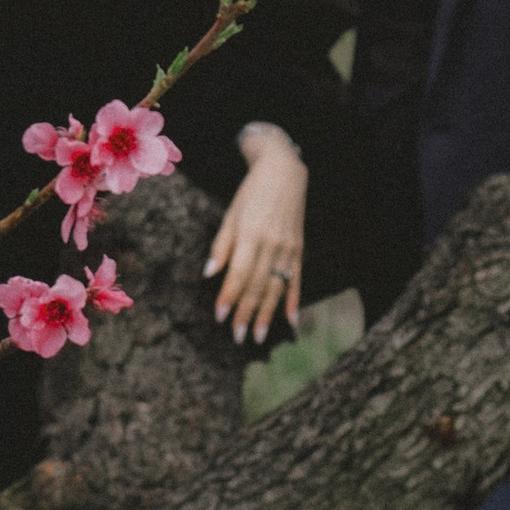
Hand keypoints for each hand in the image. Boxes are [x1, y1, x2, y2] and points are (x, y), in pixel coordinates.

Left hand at [205, 125, 306, 343]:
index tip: (221, 317)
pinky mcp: (299, 250)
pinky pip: (297, 280)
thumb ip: (222, 245)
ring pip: (277, 287)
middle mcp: (272, 244)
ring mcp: (288, 248)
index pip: (239, 273)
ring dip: (267, 314)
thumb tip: (210, 274)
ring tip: (257, 336)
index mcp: (251, 234)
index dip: (230, 296)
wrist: (285, 173)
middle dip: (247, 312)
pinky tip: (290, 321)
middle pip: (258, 285)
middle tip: (238, 337)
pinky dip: (294, 301)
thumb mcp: (231, 214)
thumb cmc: (251, 194)